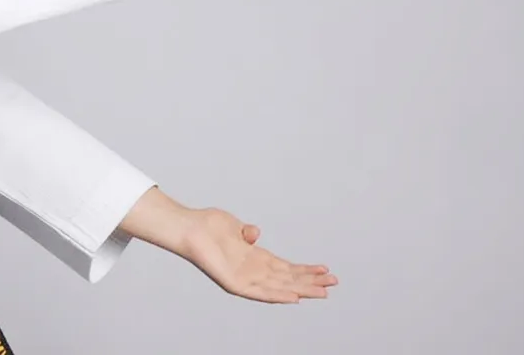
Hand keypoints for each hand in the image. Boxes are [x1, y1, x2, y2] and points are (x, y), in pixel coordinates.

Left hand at [180, 207, 337, 303]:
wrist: (188, 227)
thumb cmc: (207, 226)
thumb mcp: (234, 227)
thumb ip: (247, 232)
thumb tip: (255, 233)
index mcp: (254, 258)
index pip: (286, 268)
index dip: (305, 270)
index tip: (325, 270)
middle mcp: (252, 270)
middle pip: (288, 279)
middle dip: (311, 281)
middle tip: (334, 283)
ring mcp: (244, 278)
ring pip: (279, 287)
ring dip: (301, 289)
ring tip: (323, 292)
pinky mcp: (234, 283)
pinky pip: (259, 292)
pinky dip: (277, 295)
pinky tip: (294, 297)